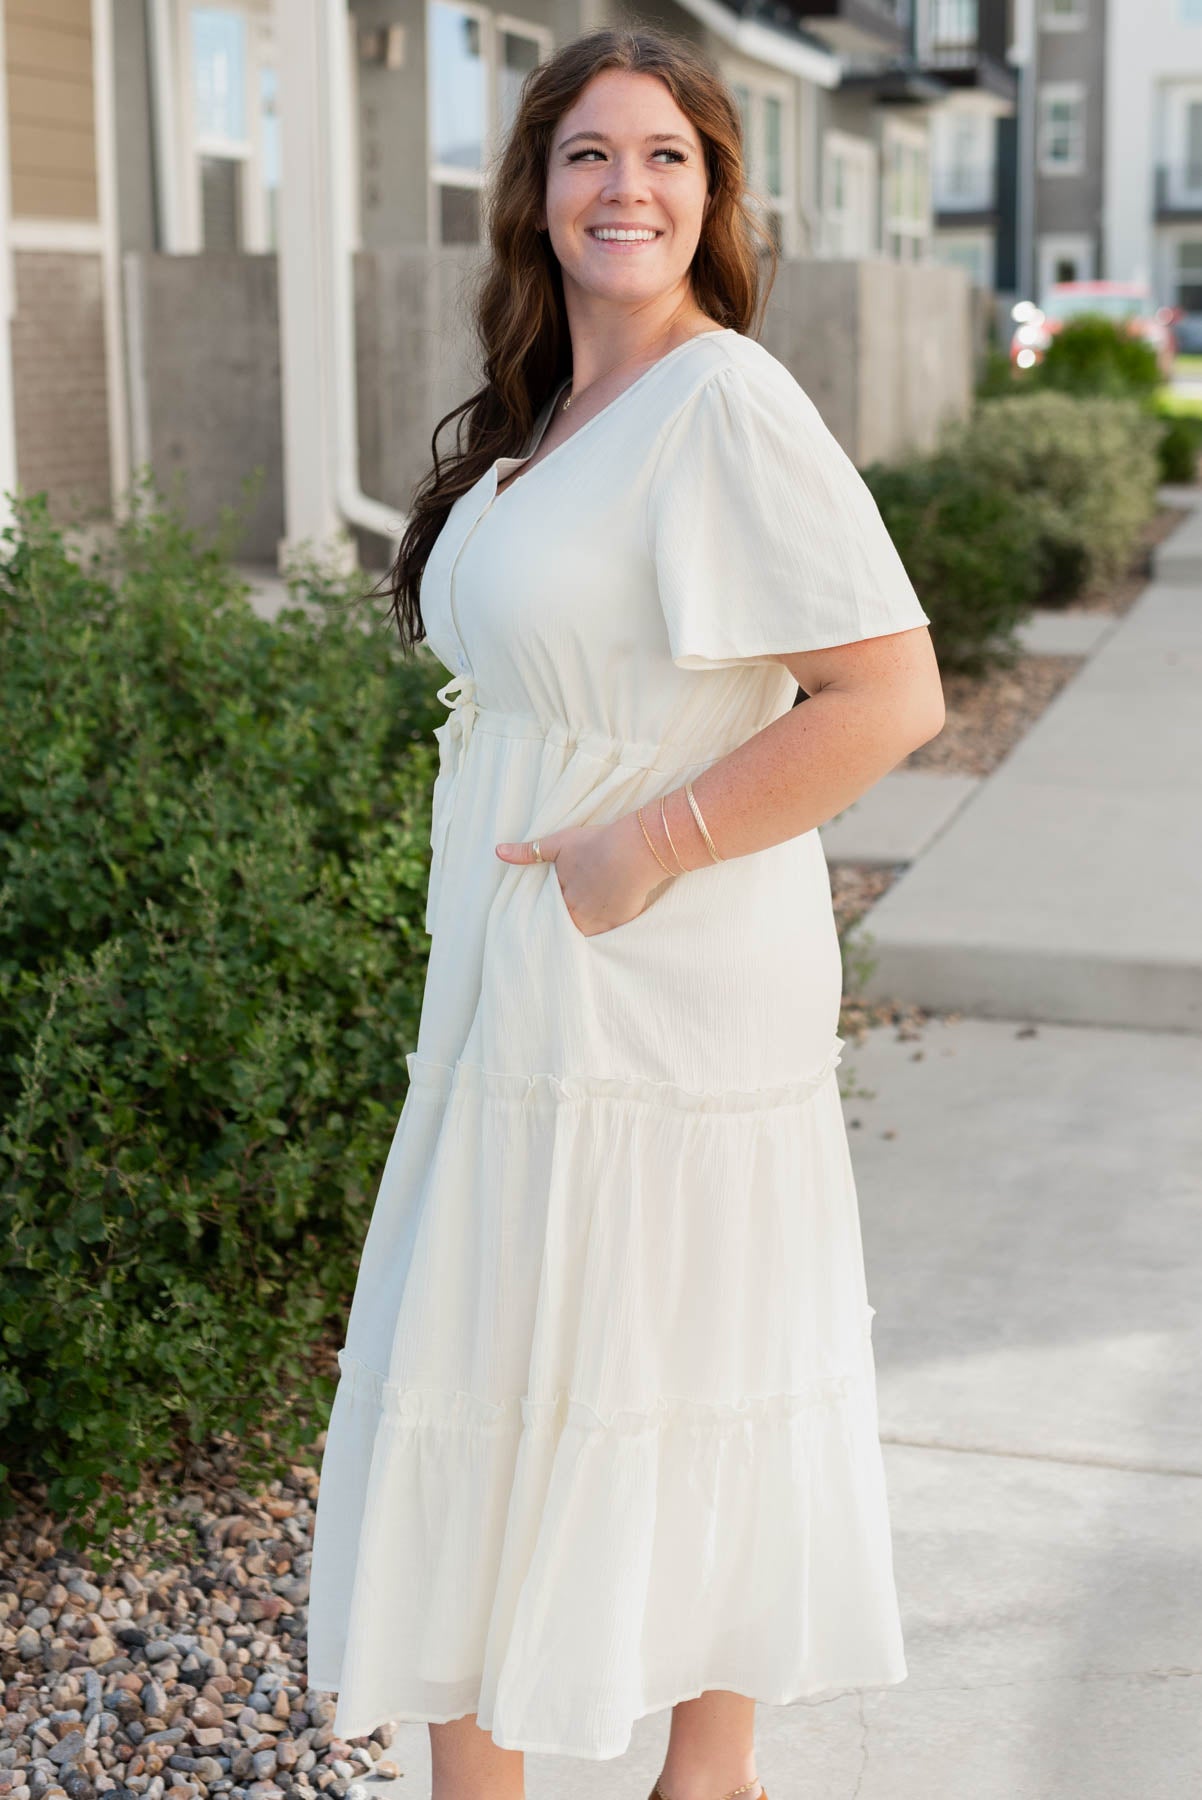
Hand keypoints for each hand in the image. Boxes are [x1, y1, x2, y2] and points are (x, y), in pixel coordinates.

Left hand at [495, 811, 672, 936]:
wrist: (633, 852)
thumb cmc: (596, 843)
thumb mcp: (558, 842)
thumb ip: (528, 852)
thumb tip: (498, 851)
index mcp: (560, 891)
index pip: (543, 908)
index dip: (539, 912)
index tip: (532, 921)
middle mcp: (575, 909)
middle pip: (560, 924)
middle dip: (552, 928)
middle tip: (542, 941)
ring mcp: (596, 919)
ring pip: (578, 934)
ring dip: (571, 936)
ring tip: (562, 947)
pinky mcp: (616, 923)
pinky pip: (603, 939)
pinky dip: (596, 942)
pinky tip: (591, 949)